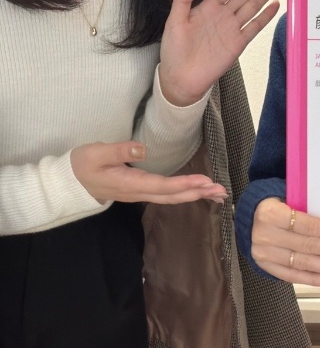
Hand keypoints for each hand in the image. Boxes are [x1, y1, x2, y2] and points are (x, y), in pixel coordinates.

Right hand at [71, 141, 227, 202]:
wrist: (69, 182)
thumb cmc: (82, 165)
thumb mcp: (97, 153)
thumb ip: (119, 151)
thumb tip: (142, 149)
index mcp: (130, 184)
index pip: (163, 186)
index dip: (184, 184)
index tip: (204, 181)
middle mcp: (138, 192)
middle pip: (172, 196)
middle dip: (198, 193)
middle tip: (221, 192)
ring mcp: (139, 194)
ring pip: (170, 197)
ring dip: (194, 195)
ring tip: (216, 194)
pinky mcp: (139, 190)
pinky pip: (165, 195)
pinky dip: (183, 193)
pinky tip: (194, 191)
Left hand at [159, 0, 282, 105]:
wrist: (180, 79)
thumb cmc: (174, 51)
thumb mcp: (174, 20)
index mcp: (207, 7)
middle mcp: (222, 16)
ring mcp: (232, 29)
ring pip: (253, 7)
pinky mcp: (238, 44)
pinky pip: (254, 27)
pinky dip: (265, 16)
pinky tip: (275, 5)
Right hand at [251, 198, 319, 285]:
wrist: (250, 215)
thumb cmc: (277, 204)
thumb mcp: (288, 198)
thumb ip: (309, 209)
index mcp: (271, 213)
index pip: (307, 225)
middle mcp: (265, 235)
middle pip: (307, 246)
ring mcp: (264, 253)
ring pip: (302, 263)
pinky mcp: (265, 266)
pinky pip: (293, 276)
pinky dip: (314, 279)